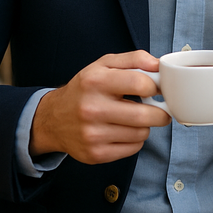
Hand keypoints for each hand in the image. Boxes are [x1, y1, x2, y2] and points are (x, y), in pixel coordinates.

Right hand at [30, 51, 169, 164]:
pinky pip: (133, 148)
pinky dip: (135, 140)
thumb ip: (134, 59)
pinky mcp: (96, 154)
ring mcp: (93, 134)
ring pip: (142, 133)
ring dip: (145, 126)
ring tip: (133, 118)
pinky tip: (123, 131)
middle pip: (145, 115)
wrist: (53, 119)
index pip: (140, 84)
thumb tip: (158, 65)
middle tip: (157, 108)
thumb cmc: (84, 90)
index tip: (155, 89)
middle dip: (159, 112)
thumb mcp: (104, 65)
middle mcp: (92, 108)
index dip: (155, 87)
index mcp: (95, 81)